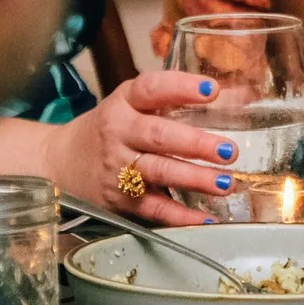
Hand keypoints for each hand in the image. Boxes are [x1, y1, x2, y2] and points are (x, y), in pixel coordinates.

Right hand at [0, 69, 240, 225]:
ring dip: (194, 179)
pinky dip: (180, 216)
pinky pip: (153, 208)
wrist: (60, 164)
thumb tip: (244, 94)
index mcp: (124, 103)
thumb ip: (183, 99)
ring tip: (226, 183)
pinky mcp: (119, 200)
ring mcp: (117, 168)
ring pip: (158, 173)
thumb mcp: (136, 105)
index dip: (182, 87)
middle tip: (229, 150)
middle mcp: (119, 133)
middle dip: (196, 144)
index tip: (212, 90)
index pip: (152, 88)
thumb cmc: (111, 129)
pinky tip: (206, 217)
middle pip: (158, 136)